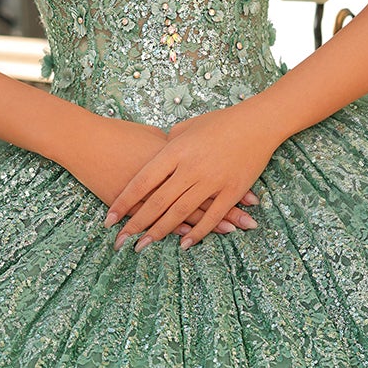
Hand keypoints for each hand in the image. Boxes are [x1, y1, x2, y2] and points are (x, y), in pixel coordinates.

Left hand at [104, 104, 280, 249]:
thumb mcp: (187, 127)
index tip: (109, 219)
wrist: (258, 122)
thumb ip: (168, 144)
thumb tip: (154, 155)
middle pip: (157, 201)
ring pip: (181, 212)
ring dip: (161, 232)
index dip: (124, 202)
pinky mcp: (232, 191)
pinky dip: (197, 232)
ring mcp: (212, 180)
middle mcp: (191, 168)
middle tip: (122, 241)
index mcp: (175, 150)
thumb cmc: (220, 121)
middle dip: (137, 223)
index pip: (142, 181)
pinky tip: (184, 243)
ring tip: (145, 246)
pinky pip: (211, 216)